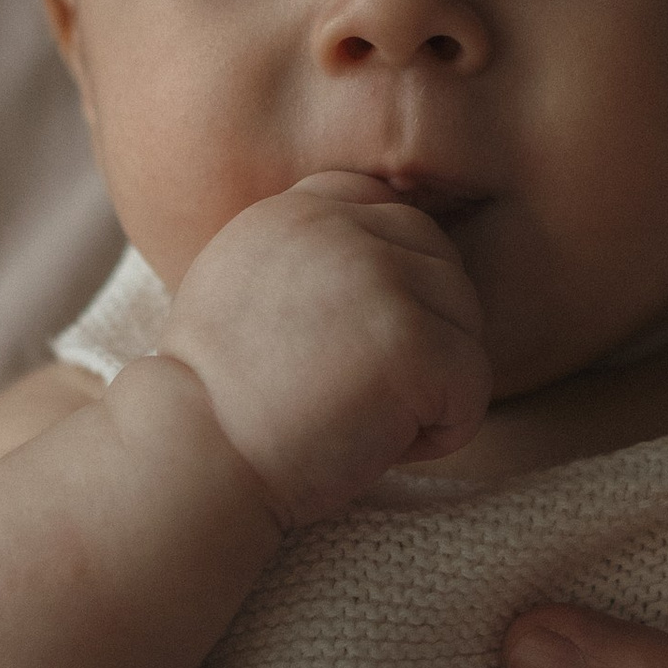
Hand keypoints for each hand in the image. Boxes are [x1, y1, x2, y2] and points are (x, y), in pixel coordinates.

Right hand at [163, 175, 489, 526]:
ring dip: (429, 388)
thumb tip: (388, 264)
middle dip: (422, 336)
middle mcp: (344, 227)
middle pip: (442, 266)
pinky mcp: (414, 339)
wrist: (195, 458)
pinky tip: (374, 445)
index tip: (351, 346)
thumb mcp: (241, 289)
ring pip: (465, 326)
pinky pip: (472, 387)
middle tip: (354, 394)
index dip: (394, 288)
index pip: (394, 216)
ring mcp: (382, 278)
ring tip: (357, 418)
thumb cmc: (216, 403)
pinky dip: (439, 434)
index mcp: (300, 210)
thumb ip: (309, 257)